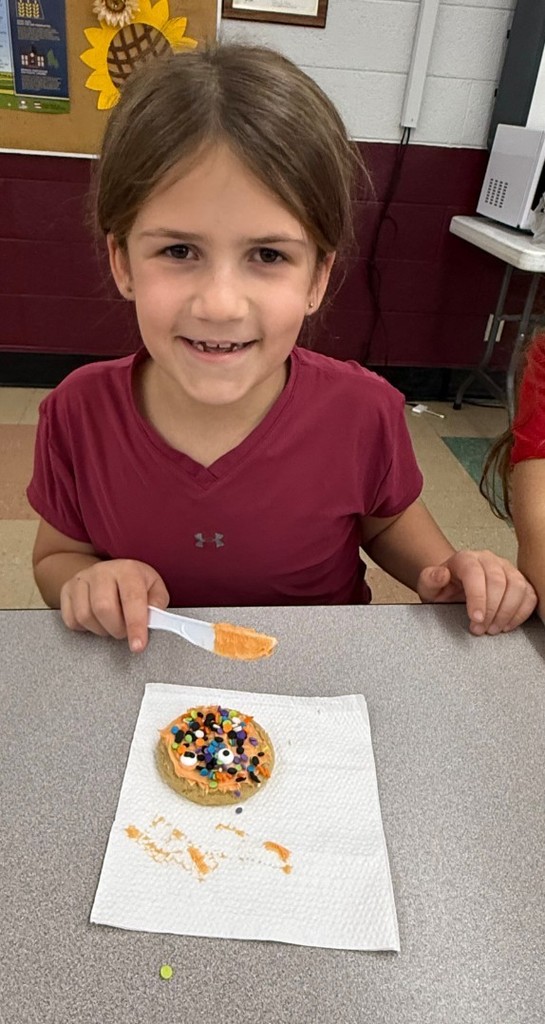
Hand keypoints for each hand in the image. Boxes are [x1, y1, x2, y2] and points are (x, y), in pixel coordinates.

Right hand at [60, 559, 168, 650]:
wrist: (107, 572)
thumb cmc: (133, 584)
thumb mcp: (153, 588)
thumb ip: (157, 604)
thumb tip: (153, 620)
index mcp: (127, 569)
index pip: (132, 599)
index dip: (135, 625)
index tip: (138, 645)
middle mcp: (102, 571)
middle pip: (103, 608)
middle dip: (117, 629)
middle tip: (124, 631)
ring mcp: (81, 580)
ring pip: (85, 616)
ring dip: (101, 630)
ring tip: (111, 624)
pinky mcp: (66, 590)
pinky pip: (71, 620)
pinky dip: (84, 628)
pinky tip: (96, 621)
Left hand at [416, 549, 536, 634]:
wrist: (454, 586)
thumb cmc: (443, 587)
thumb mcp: (428, 585)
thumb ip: (429, 579)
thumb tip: (441, 574)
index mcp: (465, 559)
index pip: (475, 573)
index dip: (478, 598)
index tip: (475, 619)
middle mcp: (488, 560)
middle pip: (499, 581)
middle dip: (491, 610)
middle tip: (481, 629)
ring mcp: (506, 568)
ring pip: (517, 586)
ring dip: (508, 612)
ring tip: (493, 629)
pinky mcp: (519, 580)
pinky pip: (529, 594)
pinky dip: (521, 612)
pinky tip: (507, 624)